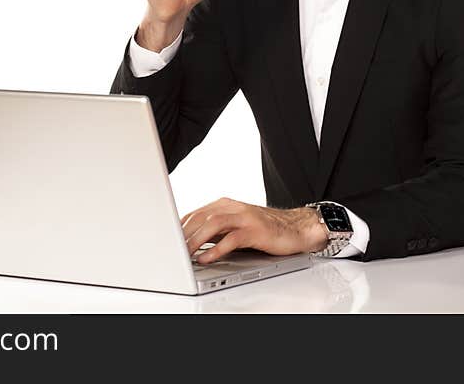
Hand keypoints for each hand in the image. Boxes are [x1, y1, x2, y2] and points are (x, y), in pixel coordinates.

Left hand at [180, 197, 328, 263]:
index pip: (196, 213)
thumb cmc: (264, 229)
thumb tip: (190, 242)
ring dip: (196, 239)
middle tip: (172, 249)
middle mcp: (233, 207)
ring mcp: (245, 217)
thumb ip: (215, 231)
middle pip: (201, 217)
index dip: (180, 226)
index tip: (167, 239)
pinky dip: (217, 248)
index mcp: (225, 204)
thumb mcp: (235, 226)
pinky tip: (207, 257)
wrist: (296, 228)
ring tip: (184, 253)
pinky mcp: (255, 230)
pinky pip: (232, 238)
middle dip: (184, 234)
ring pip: (214, 224)